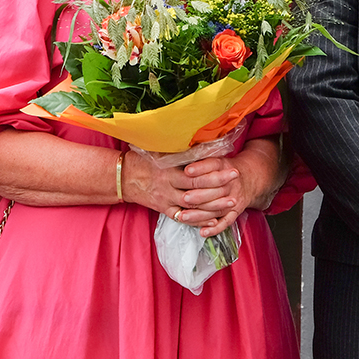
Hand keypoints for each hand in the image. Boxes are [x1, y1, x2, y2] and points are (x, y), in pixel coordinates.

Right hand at [122, 152, 242, 233]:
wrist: (122, 178)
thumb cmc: (142, 160)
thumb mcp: (158, 150)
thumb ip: (177, 148)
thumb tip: (199, 138)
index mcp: (168, 171)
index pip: (194, 175)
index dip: (213, 173)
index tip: (230, 166)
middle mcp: (168, 188)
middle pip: (197, 191)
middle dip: (218, 187)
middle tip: (235, 181)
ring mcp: (166, 201)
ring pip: (193, 207)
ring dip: (213, 206)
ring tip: (232, 202)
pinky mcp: (164, 210)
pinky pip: (183, 218)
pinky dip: (198, 220)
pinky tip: (213, 220)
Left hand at [174, 137, 288, 236]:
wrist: (250, 178)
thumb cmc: (225, 168)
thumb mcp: (216, 158)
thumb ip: (200, 158)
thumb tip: (180, 152)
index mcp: (224, 166)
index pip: (213, 167)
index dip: (200, 169)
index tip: (187, 171)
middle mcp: (230, 183)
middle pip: (215, 190)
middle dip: (199, 195)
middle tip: (184, 197)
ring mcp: (234, 199)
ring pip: (216, 208)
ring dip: (200, 214)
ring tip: (184, 216)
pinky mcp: (235, 212)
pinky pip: (226, 222)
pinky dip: (214, 228)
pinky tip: (202, 232)